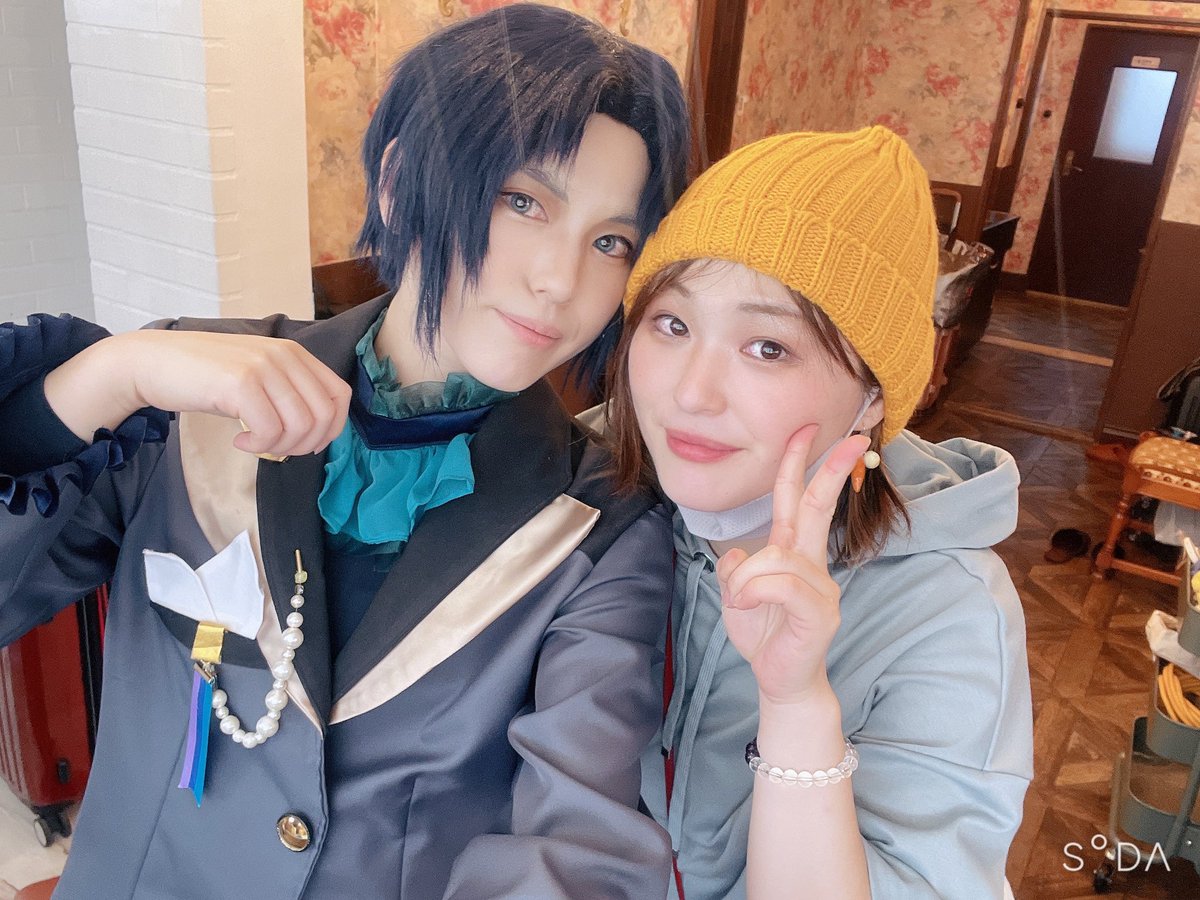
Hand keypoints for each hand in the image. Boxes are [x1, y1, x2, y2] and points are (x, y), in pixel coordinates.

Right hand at [45, 330, 351, 457]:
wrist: (152, 362)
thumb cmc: (205, 376)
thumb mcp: (257, 376)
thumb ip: (288, 394)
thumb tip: (317, 433)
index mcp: (294, 354)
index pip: (339, 396)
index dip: (332, 428)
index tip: (306, 443)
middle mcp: (284, 356)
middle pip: (324, 416)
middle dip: (305, 444)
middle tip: (276, 449)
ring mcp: (263, 367)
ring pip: (300, 427)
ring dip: (280, 447)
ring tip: (255, 444)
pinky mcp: (241, 383)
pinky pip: (270, 432)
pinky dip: (258, 446)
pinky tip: (238, 441)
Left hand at [716, 425, 869, 706]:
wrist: (780, 680)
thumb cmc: (764, 634)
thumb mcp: (736, 596)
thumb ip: (735, 569)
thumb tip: (735, 556)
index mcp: (792, 552)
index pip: (797, 499)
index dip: (799, 464)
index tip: (807, 430)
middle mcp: (812, 563)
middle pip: (816, 507)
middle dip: (830, 470)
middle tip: (850, 437)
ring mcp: (821, 586)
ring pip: (774, 556)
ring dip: (746, 579)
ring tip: (742, 604)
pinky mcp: (820, 611)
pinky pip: (780, 584)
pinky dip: (754, 592)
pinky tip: (747, 607)